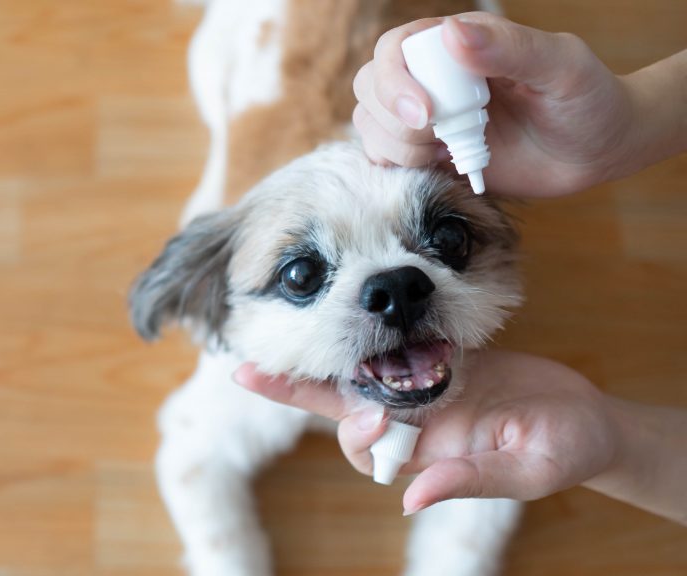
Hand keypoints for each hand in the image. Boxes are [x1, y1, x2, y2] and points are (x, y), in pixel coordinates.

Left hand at [234, 350, 620, 514]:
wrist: (588, 418)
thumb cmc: (564, 450)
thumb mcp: (526, 470)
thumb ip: (472, 480)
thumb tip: (410, 499)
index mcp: (426, 450)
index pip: (366, 447)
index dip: (355, 432)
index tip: (372, 413)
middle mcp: (411, 420)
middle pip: (341, 407)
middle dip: (299, 391)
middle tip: (250, 374)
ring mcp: (419, 385)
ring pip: (358, 373)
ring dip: (325, 356)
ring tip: (271, 341)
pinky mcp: (435, 356)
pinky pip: (391, 343)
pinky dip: (370, 332)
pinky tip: (340, 309)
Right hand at [353, 12, 635, 196]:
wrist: (597, 149)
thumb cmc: (586, 99)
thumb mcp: (560, 66)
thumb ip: (509, 47)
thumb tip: (453, 32)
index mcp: (456, 43)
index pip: (394, 48)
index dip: (396, 82)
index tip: (426, 115)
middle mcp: (431, 75)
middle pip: (371, 86)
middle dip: (394, 121)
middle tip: (440, 140)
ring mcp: (425, 116)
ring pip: (370, 124)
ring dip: (398, 148)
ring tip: (448, 153)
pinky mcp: (426, 153)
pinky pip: (382, 158)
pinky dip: (398, 169)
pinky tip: (442, 167)